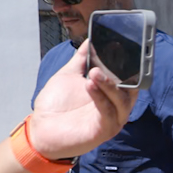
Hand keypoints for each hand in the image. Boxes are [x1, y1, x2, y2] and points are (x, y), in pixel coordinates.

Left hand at [26, 42, 136, 161]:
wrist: (41, 128)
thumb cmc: (57, 105)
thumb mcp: (69, 76)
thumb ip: (81, 60)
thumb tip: (90, 41)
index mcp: (112, 94)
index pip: (130, 78)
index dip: (129, 64)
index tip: (119, 47)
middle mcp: (116, 107)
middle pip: (131, 90)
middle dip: (122, 75)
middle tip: (105, 62)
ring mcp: (112, 120)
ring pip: (121, 102)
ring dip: (109, 86)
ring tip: (95, 72)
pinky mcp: (103, 131)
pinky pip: (108, 114)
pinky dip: (100, 98)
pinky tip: (89, 86)